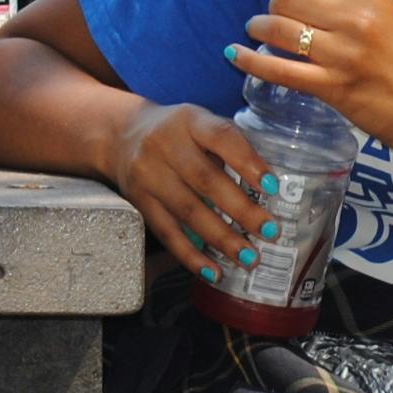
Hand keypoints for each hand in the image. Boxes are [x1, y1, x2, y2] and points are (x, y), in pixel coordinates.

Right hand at [106, 101, 277, 281]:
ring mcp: (149, 175)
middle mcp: (165, 145)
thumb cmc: (176, 133)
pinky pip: (167, 233)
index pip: (221, 137)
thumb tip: (273, 189)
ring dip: (222, 238)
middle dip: (242, 210)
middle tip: (270, 232)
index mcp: (189, 120)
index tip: (273, 187)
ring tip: (249, 258)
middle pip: (206, 180)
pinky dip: (192, 256)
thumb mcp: (199, 123)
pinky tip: (214, 272)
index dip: (248, 162)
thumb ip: (230, 146)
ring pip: (188, 211)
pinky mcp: (139, 202)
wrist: (120, 135)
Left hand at [234, 0, 392, 173]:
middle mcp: (355, 18)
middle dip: (268, 8)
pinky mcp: (332, 87)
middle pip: (286, 0)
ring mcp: (343, 54)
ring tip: (255, 33)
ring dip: (257, 29)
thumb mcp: (381, 15)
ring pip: (278, 30)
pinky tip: (234, 55)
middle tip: (267, 18)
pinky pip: (277, 68)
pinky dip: (249, 60)